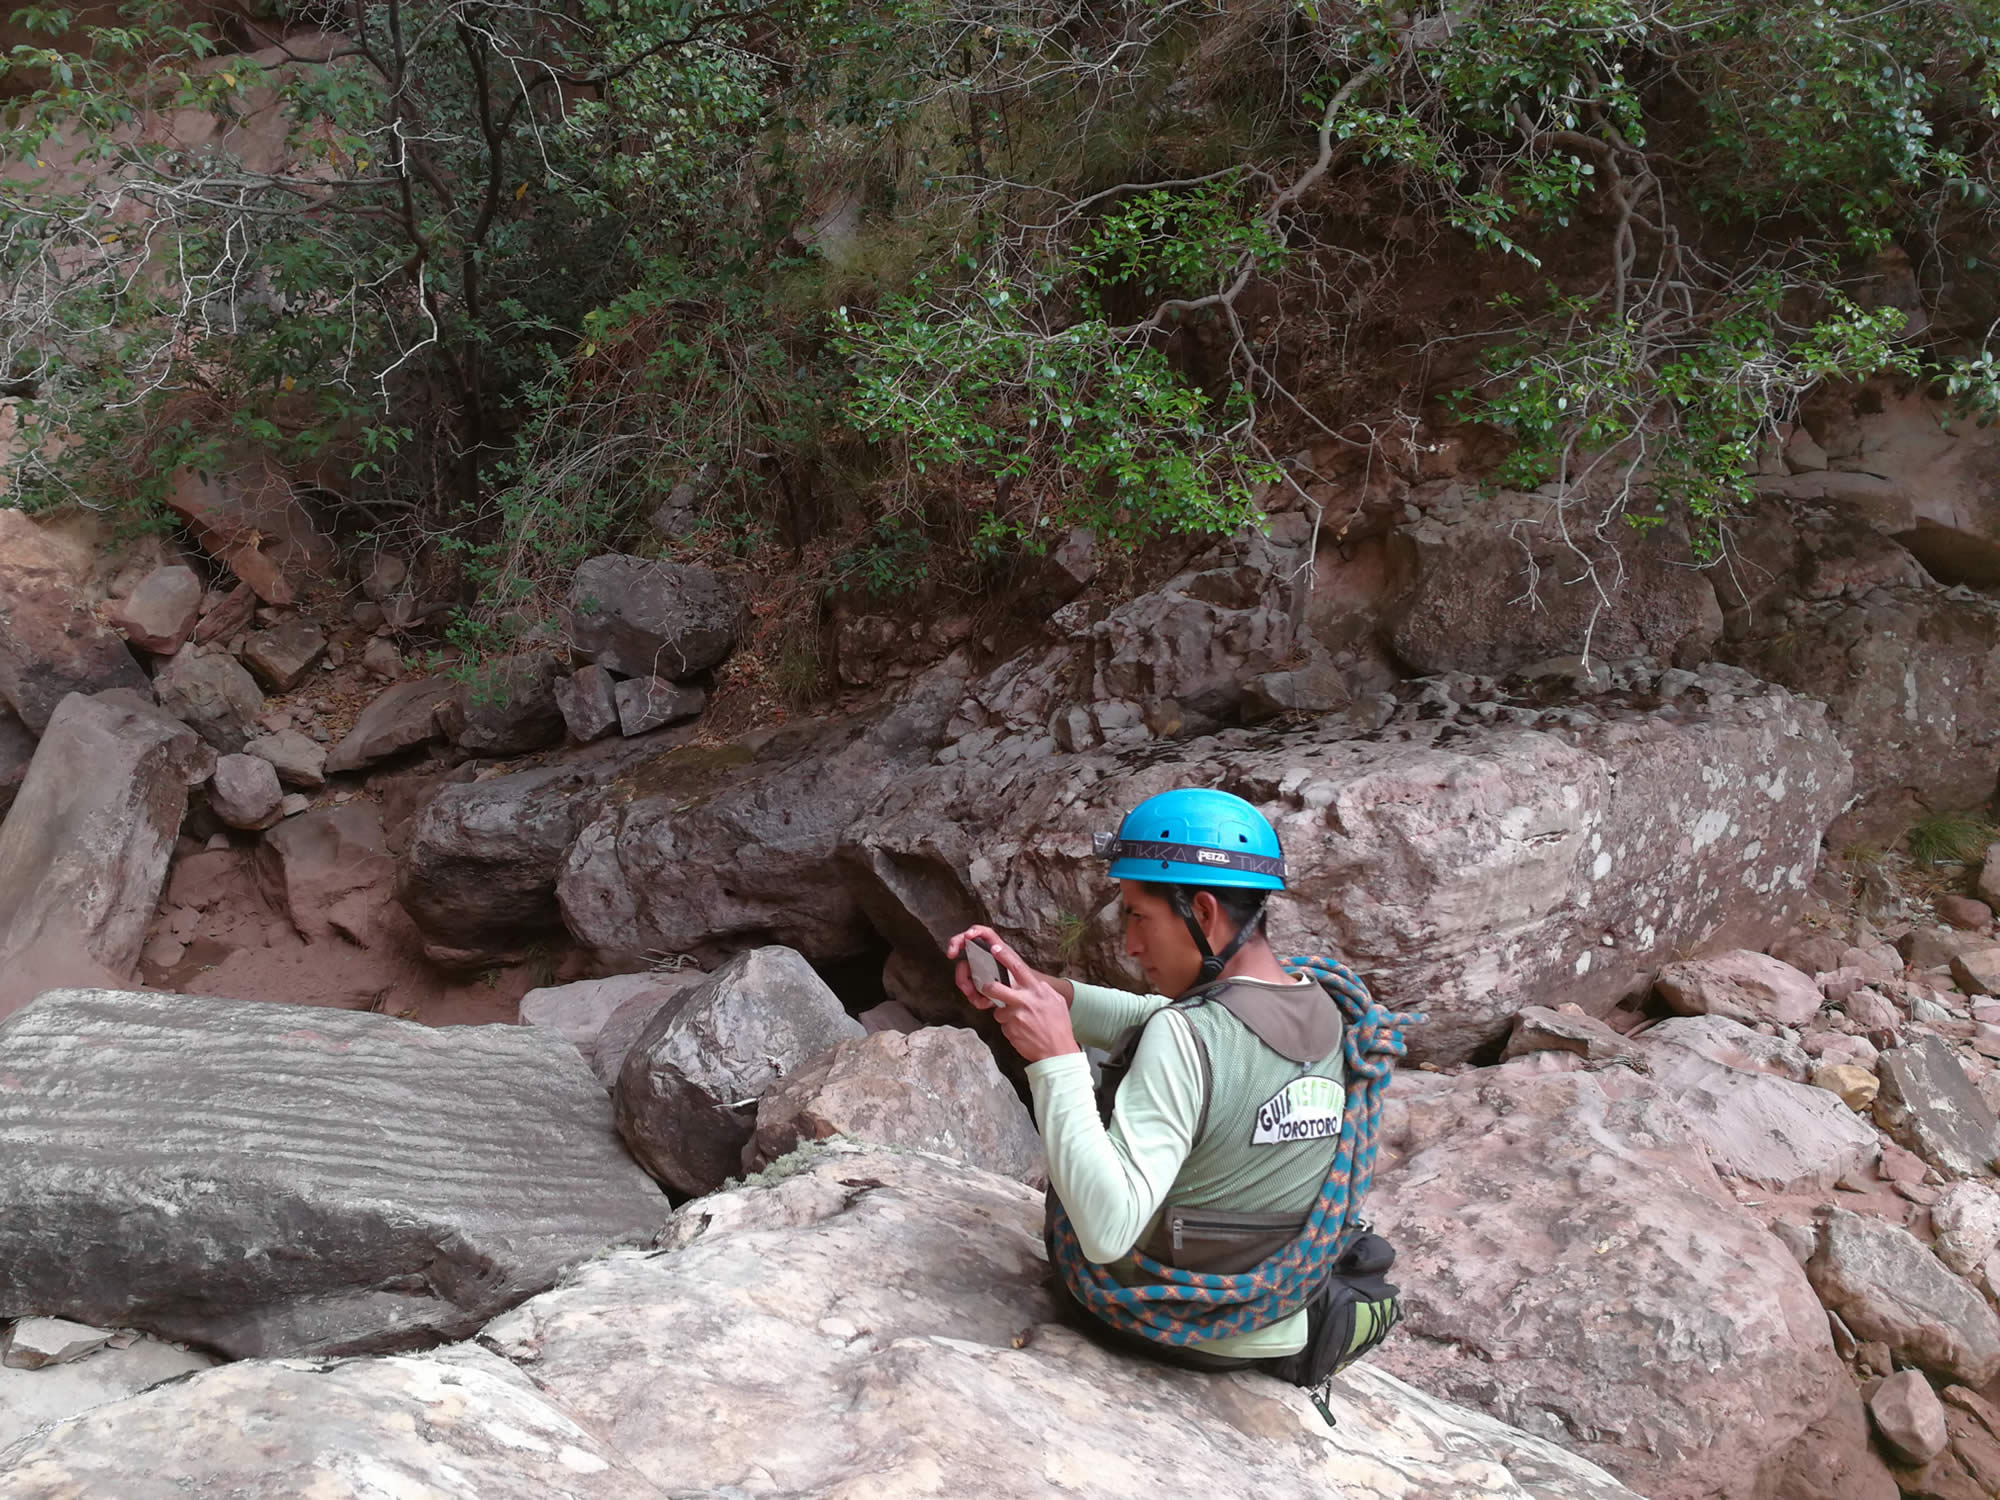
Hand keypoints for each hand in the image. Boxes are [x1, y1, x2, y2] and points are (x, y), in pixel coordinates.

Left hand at [945, 925, 1080, 1063]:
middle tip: (988, 989)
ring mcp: (1015, 1016)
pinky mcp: (1009, 1031)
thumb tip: (1035, 984)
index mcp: (1036, 990)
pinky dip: (1010, 1029)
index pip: (1017, 968)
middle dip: (988, 988)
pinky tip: (1022, 1032)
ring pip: (999, 1011)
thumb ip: (1042, 990)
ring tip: (1021, 1022)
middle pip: (995, 988)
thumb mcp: (1055, 1001)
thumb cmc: (1058, 1026)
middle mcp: (1024, 1001)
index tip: (994, 948)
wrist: (1057, 1052)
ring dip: (1005, 1016)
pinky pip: (1004, 1026)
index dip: (1004, 957)